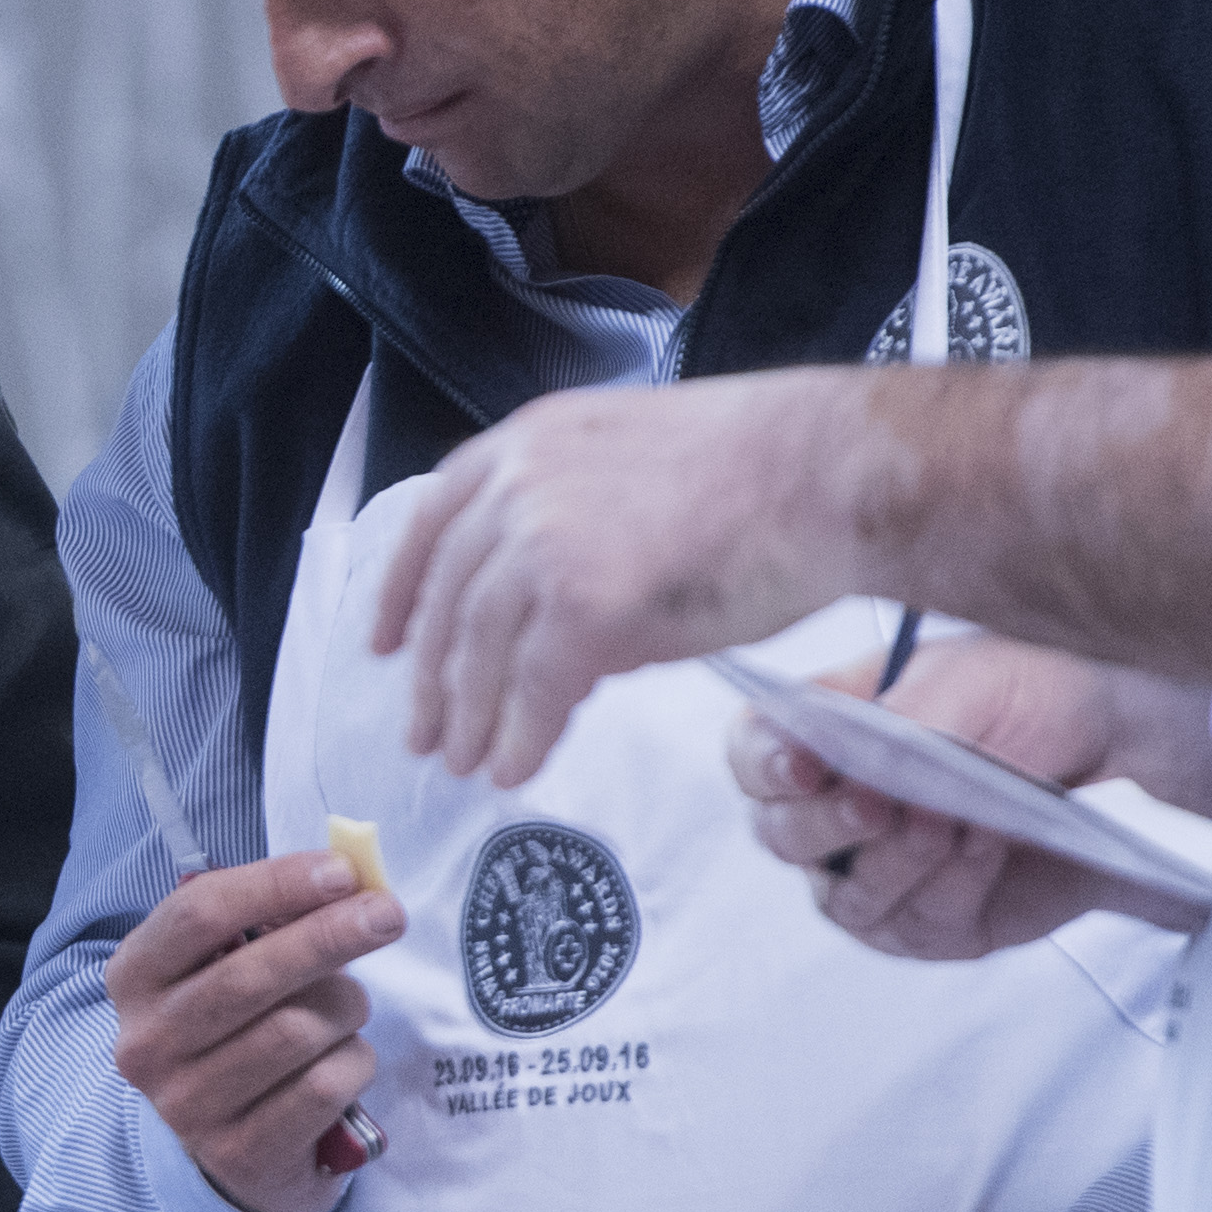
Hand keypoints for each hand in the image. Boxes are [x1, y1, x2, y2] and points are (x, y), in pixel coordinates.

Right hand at [105, 849, 400, 1211]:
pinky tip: (346, 1060)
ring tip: (348, 1008)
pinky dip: (354, 1062)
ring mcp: (187, 1104)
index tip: (341, 872)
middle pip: (250, 974)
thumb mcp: (230, 965)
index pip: (199, 913)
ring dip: (345, 1008)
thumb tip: (349, 881)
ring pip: (295, 1031)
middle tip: (388, 914)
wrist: (229, 1143)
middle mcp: (147, 1042)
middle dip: (330, 936)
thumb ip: (273, 920)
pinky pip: (323, 1087)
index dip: (276, 884)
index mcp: (136, 977)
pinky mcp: (238, 1152)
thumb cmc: (238, 1028)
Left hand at [372, 378, 867, 786]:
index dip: (401, 594)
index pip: (433, 523)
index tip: (381, 644)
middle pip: (452, 602)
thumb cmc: (764, 472)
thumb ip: (572, 530)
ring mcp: (546, 543)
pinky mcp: (584, 604)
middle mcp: (520, 486)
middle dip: (433, 678)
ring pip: (483, 652)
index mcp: (527, 442)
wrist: (830, 472)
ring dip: (470, 718)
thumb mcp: (632, 468)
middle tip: (425, 734)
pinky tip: (515, 770)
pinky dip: (521, 738)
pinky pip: (535, 691)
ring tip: (466, 764)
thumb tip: (549, 624)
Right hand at [727, 633, 1211, 959]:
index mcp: (828, 728)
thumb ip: (913, 711)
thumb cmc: (1042, 694)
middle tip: (883, 805)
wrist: (1134, 748)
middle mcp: (839, 807)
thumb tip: (868, 759)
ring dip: (898, 863)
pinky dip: (950, 890)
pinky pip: (915, 928)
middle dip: (830, 825)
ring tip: (955, 822)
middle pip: (781, 836)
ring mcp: (881, 873)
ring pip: (845, 897)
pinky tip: (987, 850)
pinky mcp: (933, 923)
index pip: (755, 754)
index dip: (765, 764)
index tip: (804, 766)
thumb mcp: (977, 675)